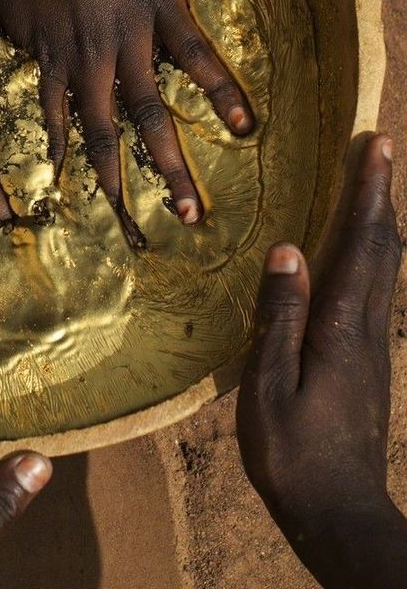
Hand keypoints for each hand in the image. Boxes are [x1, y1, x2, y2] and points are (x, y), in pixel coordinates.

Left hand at [0, 0, 252, 230]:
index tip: (74, 198)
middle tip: (140, 230)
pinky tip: (242, 125)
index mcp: (45, 54)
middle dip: (123, 186)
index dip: (67, 162)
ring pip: (151, 110)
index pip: (58, 123)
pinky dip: (219, 90)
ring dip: (170, 163)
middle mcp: (88, 57)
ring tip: (188, 208)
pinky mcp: (162, 1)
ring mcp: (129, 32)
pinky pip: (196, 53)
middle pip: (108, 134)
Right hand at [237, 134, 406, 587]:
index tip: (374, 145)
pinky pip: (378, 289)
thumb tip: (287, 251)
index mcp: (342, 328)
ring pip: (387, 268)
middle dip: (382, 195)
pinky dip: (375, 253)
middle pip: (384, 248)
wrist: (338, 511)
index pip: (360, 245)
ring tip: (373, 187)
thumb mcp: (268, 387)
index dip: (369, 193)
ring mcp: (375, 345)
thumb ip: (279, 318)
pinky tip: (361, 253)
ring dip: (383, 221)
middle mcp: (368, 328)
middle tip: (378, 149)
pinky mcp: (370, 360)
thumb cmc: (292, 453)